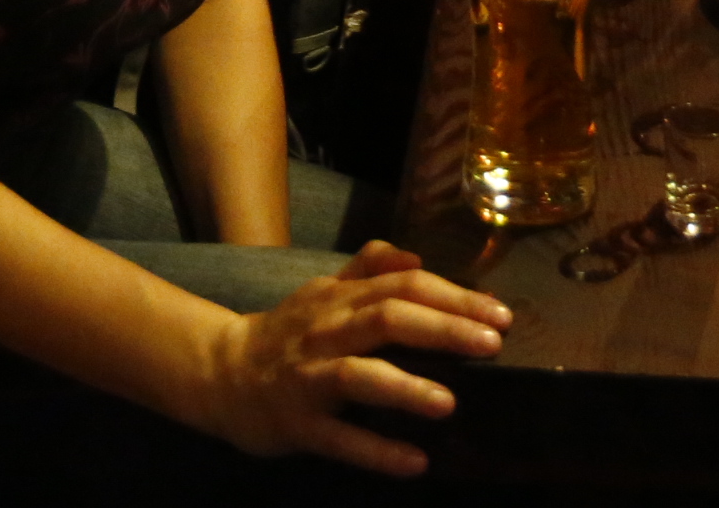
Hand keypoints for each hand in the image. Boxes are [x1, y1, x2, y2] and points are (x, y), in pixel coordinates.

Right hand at [193, 243, 509, 475]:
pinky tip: (414, 463)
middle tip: (491, 345)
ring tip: (448, 404)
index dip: (453, 296)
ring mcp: (309, 379)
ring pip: (358, 375)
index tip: (499, 314)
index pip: (403, 285)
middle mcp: (326, 331)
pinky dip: (376, 452)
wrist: (220, 372)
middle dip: (443, 329)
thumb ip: (370, 267)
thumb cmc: (288, 333)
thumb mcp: (326, 289)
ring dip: (405, 388)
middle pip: (387, 319)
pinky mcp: (296, 424)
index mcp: (339, 297)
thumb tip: (417, 255)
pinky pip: (338, 439)